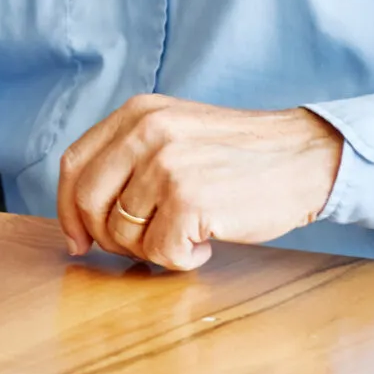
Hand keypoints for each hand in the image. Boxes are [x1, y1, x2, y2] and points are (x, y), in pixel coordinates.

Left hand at [55, 95, 342, 270]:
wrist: (306, 157)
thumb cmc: (240, 156)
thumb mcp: (177, 132)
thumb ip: (131, 157)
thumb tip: (82, 216)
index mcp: (137, 113)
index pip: (73, 165)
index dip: (68, 209)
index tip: (78, 239)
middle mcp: (145, 133)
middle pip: (88, 203)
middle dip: (106, 238)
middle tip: (142, 247)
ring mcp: (166, 166)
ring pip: (123, 234)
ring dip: (154, 249)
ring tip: (190, 234)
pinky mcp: (189, 200)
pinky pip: (160, 252)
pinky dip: (182, 259)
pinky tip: (207, 242)